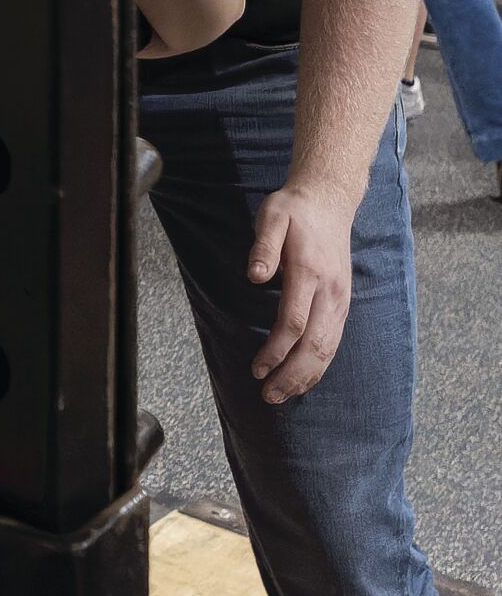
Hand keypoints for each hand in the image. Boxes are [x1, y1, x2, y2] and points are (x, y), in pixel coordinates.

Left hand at [246, 185, 354, 402]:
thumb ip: (263, 246)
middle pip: (315, 345)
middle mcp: (330, 292)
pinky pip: (334, 340)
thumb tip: (254, 277)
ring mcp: (340, 299)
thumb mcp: (271, 216)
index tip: (256, 369)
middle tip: (268, 395)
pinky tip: (305, 377)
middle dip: (291, 374)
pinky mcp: (342, 302)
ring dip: (307, 375)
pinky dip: (320, 364)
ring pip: (329, 348)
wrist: (330, 201)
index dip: (275, 351)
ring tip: (282, 394)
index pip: (294, 323)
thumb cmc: (295, 210)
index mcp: (309, 272)